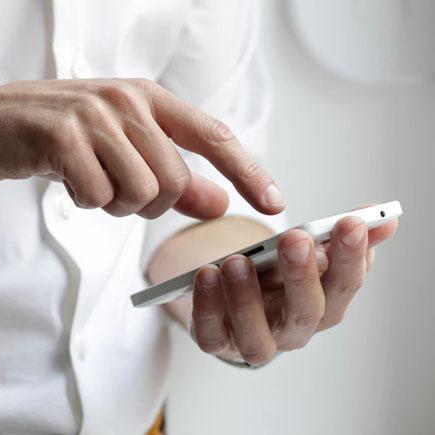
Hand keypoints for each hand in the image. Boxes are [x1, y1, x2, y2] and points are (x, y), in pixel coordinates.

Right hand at [0, 79, 284, 218]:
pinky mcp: (62, 137)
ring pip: (140, 192)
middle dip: (147, 203)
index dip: (247, 171)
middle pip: (173, 181)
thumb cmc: (51, 137)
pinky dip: (83, 201)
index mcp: (145, 96)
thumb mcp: (116, 149)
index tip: (273, 203)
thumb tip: (218, 203)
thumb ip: (170, 174)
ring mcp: (94, 116)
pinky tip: (64, 179)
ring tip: (86, 181)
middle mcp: (125, 100)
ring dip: (112, 204)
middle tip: (112, 190)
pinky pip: (97, 196)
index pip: (212, 136)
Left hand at [189, 215, 398, 365]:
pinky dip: (207, 306)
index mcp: (324, 305)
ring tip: (237, 261)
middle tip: (295, 239)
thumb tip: (384, 219)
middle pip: (307, 312)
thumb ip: (338, 237)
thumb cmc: (274, 277)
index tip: (350, 222)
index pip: (345, 285)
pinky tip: (206, 275)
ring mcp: (254, 341)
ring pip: (257, 335)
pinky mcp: (216, 342)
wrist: (231, 302)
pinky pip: (211, 334)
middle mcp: (294, 330)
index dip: (351, 256)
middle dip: (302, 274)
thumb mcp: (304, 253)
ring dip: (247, 297)